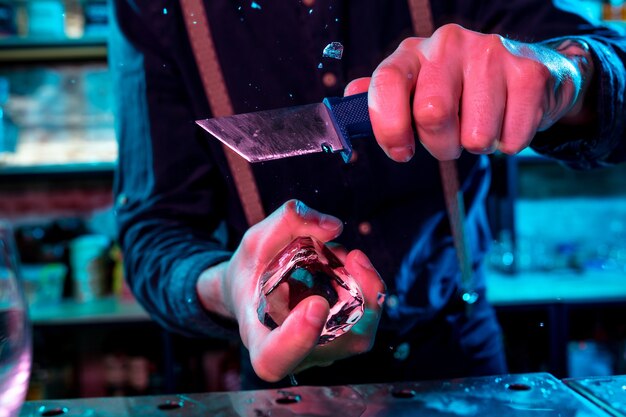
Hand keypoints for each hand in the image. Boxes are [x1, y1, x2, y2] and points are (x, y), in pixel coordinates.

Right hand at [198, 200, 384, 381]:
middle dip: (360, 301)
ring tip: (339, 252)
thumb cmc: (252, 271)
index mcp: (259, 339)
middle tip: (353, 256)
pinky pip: (366, 320)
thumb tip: (333, 227)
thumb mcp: (256, 240)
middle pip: (338, 347)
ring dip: (363, 287)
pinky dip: (366, 286)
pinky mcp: (343, 340)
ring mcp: (323, 352)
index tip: (316, 304)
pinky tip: (349, 262)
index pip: (275, 358)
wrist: (256, 290)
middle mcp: (295, 355)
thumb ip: (287, 222)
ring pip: (361, 333)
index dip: (297, 339)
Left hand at [345, 24, 591, 161]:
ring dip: (477, 145)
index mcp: (412, 53)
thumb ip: (380, 99)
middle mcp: (448, 44)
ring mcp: (491, 53)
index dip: (389, 127)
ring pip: (475, 135)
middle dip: (440, 145)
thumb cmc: (458, 90)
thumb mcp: (414, 89)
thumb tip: (347, 105)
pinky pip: (511, 139)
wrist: (526, 73)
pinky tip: (507, 120)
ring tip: (481, 124)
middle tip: (450, 138)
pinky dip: (508, 144)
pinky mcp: (529, 72)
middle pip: (432, 115)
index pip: (386, 84)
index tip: (402, 151)